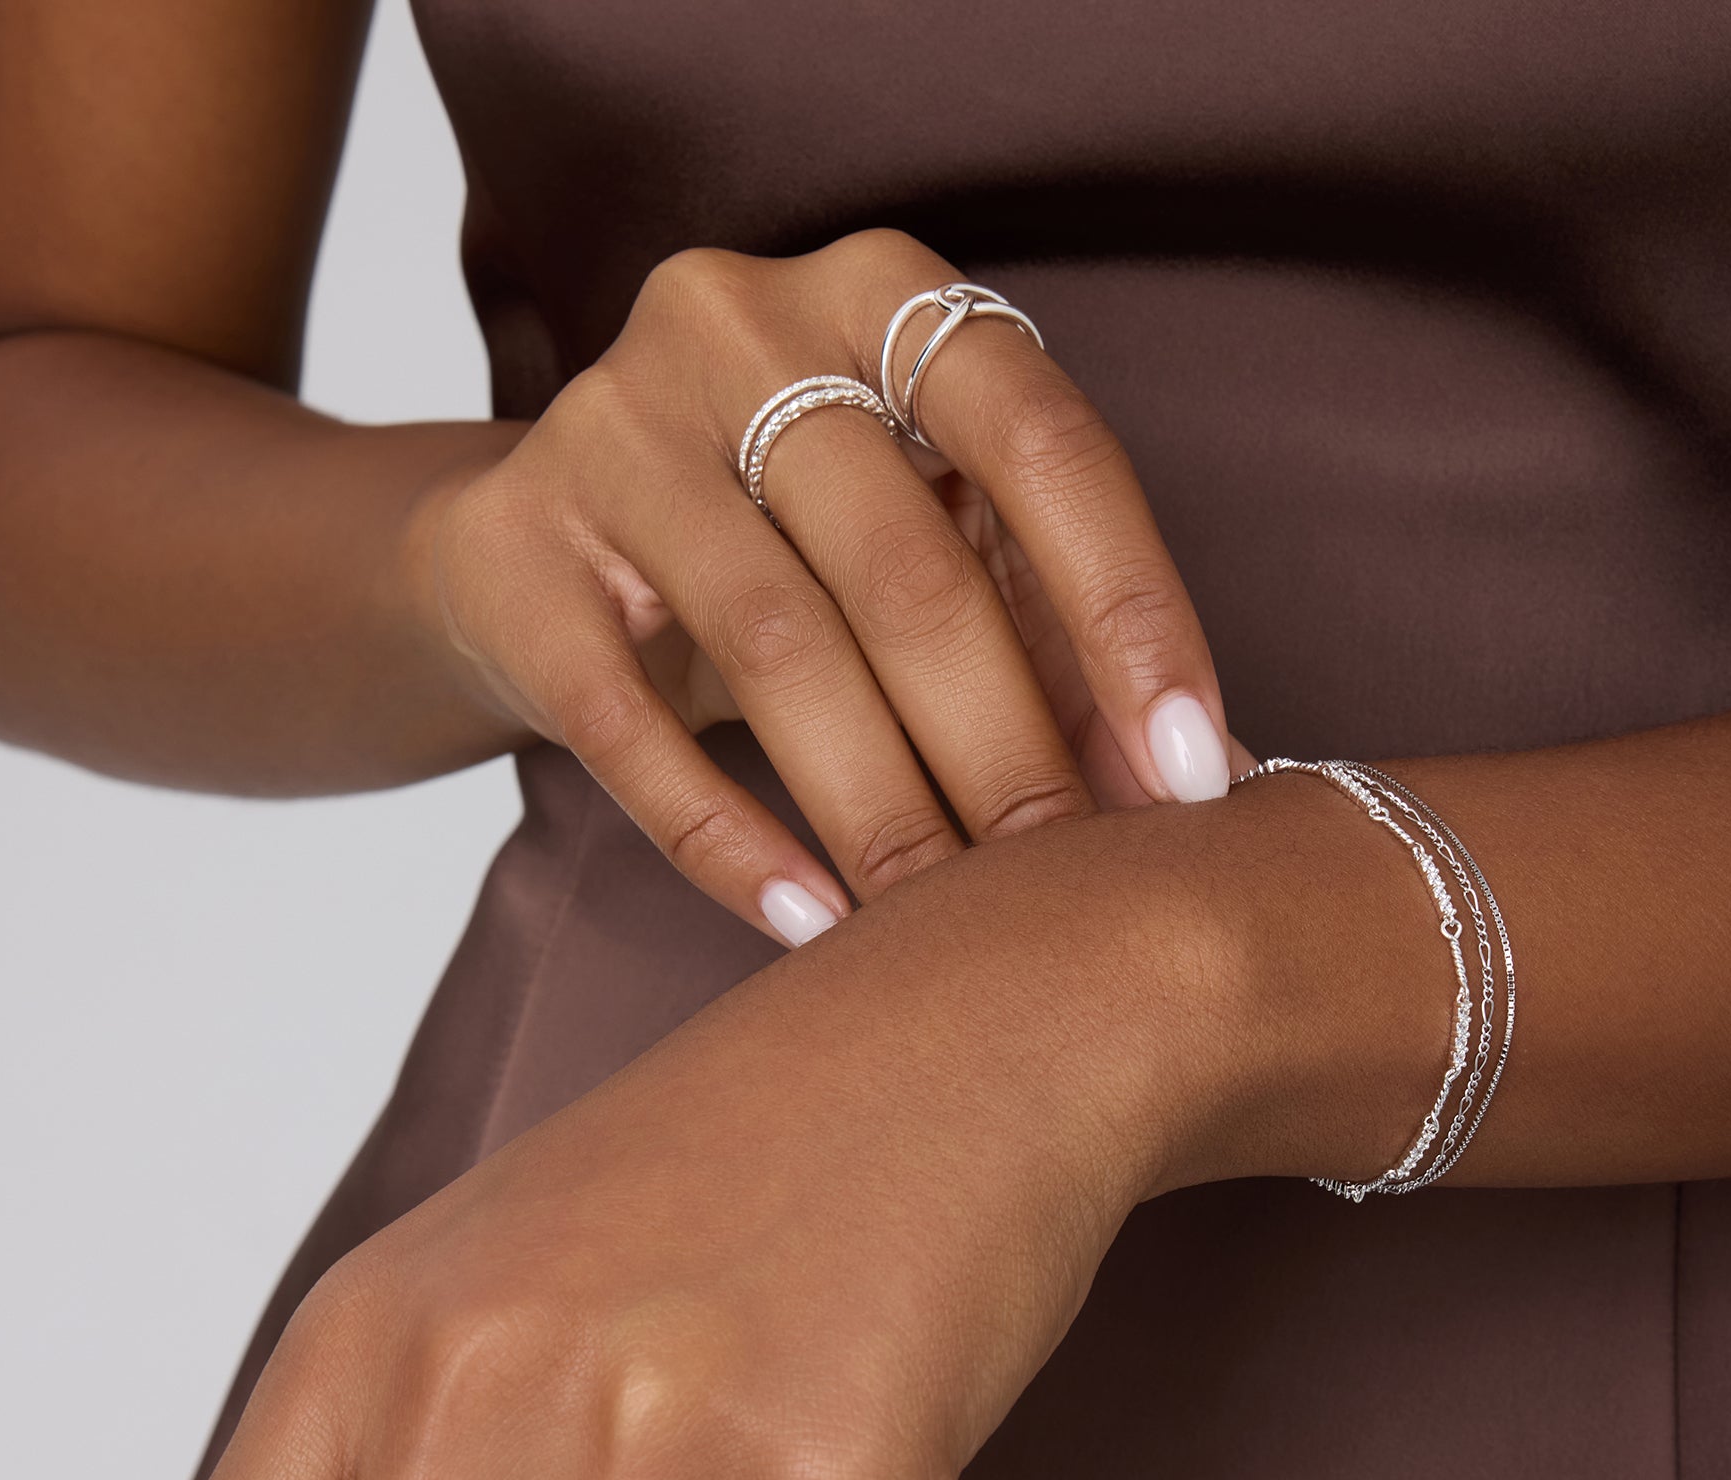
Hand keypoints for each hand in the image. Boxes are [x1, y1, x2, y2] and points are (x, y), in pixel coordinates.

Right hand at [410, 228, 1235, 945]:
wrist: (534, 548)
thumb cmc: (790, 547)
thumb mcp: (928, 546)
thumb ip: (1060, 641)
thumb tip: (1218, 781)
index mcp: (884, 297)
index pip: (1045, 444)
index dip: (1133, 614)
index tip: (1196, 774)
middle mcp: (740, 324)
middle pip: (909, 568)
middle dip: (1008, 754)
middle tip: (1069, 896)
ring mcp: (609, 431)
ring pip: (778, 648)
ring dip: (882, 812)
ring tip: (946, 931)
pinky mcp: (512, 552)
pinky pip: (629, 724)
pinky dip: (728, 842)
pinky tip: (810, 928)